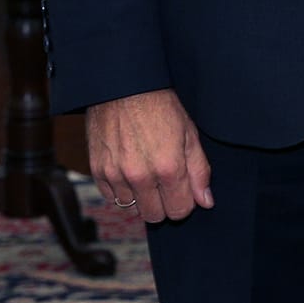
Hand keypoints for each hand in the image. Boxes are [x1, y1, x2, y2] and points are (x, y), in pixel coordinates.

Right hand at [86, 88, 213, 223]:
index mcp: (169, 168)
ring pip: (132, 208)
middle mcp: (141, 176)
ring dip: (140, 196)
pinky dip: (121, 189)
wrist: (123, 86)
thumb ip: (199, 171)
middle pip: (155, 216)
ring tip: (145, 171)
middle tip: (164, 182)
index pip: (179, 211)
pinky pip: (111, 197)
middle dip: (163, 204)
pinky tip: (128, 169)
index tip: (182, 189)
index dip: (184, 202)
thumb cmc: (160, 106)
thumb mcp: (189, 133)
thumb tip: (205, 202)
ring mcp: (116, 175)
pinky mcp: (97, 170)